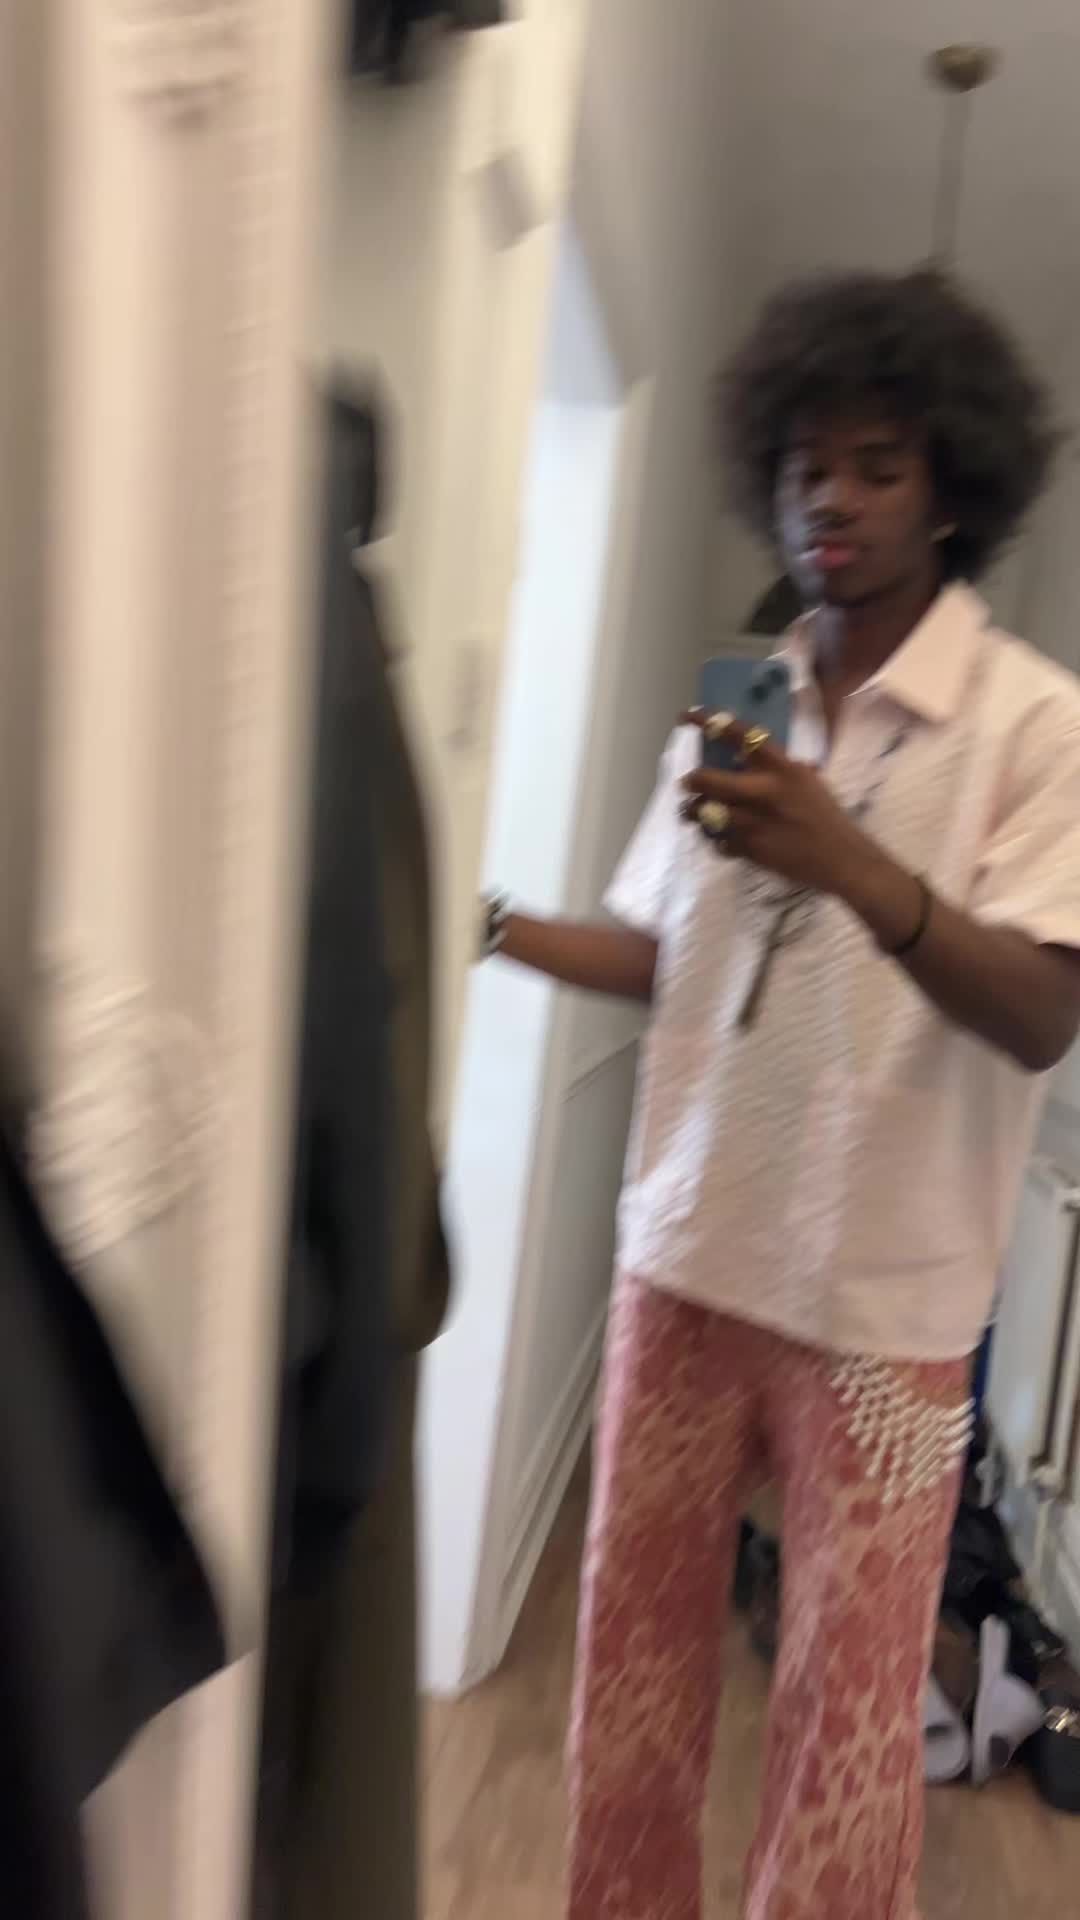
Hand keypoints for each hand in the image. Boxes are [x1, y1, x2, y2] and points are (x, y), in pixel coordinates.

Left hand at [678, 711, 887, 901]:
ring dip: (694, 812)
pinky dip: (715, 839)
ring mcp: (753, 822)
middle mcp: (763, 791)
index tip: (687, 717)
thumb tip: (749, 758)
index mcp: (781, 767)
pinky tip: (722, 838)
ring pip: (704, 813)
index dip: (708, 722)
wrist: (840, 858)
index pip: (739, 735)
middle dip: (692, 781)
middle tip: (687, 783)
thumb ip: (778, 768)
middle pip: (708, 779)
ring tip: (693, 812)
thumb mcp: (807, 781)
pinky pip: (717, 841)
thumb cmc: (825, 815)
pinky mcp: (748, 849)